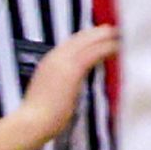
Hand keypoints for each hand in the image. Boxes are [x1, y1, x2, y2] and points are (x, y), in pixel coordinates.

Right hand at [17, 25, 118, 139]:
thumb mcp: (53, 93)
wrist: (32, 122)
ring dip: (103, 36)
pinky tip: (117, 45)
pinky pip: (93, 53)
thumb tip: (74, 85)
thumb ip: (63, 84)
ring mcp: (62, 62)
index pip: (69, 45)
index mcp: (48, 63)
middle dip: (95, 32)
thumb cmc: (42, 116)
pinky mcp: (71, 70)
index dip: (84, 38)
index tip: (97, 34)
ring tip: (118, 32)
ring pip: (86, 42)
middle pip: (78, 39)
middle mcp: (54, 58)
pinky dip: (106, 47)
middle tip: (112, 27)